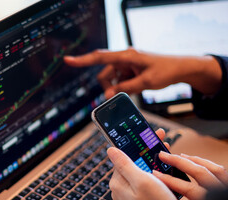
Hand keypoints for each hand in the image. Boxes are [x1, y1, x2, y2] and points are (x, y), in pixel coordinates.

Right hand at [64, 48, 221, 98]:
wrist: (181, 69)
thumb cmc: (166, 71)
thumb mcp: (145, 83)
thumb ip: (124, 89)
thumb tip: (107, 95)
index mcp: (126, 56)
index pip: (100, 57)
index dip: (82, 60)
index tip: (68, 60)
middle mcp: (124, 57)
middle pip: (104, 73)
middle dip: (109, 86)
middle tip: (119, 95)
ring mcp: (126, 63)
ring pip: (111, 78)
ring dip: (117, 87)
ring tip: (134, 88)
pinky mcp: (129, 69)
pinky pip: (119, 80)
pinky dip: (123, 86)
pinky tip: (135, 86)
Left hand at [108, 147, 183, 199]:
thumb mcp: (141, 180)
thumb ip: (125, 164)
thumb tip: (110, 150)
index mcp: (118, 182)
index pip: (123, 156)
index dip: (136, 144)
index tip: (145, 135)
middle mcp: (121, 188)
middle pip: (132, 162)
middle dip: (145, 150)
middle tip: (158, 140)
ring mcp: (130, 194)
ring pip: (139, 170)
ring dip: (150, 160)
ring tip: (162, 151)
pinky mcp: (140, 198)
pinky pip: (144, 180)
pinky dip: (153, 172)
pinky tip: (161, 168)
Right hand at [153, 152, 227, 199]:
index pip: (189, 189)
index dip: (170, 180)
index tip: (156, 174)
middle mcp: (224, 192)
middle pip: (201, 172)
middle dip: (180, 162)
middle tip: (164, 156)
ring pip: (214, 168)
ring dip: (195, 161)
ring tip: (181, 156)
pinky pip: (223, 172)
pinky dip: (209, 166)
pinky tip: (202, 166)